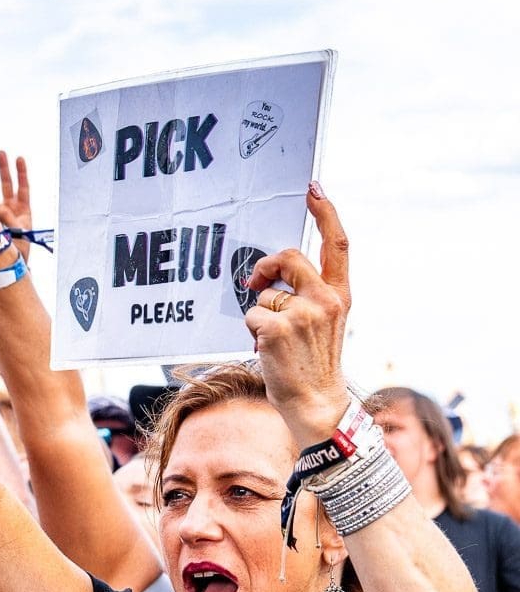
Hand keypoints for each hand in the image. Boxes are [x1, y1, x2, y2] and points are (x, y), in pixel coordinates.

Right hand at [0, 152, 31, 260]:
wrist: (8, 268)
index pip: (23, 187)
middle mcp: (12, 211)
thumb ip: (9, 217)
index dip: (22, 172)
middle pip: (7, 185)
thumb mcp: (19, 232)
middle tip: (0, 153)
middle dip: (4, 169)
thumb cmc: (18, 253)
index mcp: (24, 211)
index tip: (19, 158)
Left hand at [243, 186, 351, 445]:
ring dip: (259, 314)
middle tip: (255, 280)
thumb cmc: (311, 364)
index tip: (313, 188)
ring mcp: (303, 313)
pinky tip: (267, 350)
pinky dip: (251, 331)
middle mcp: (326, 299)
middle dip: (265, 267)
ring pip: (263, 293)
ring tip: (275, 341)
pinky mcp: (279, 327)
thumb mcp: (321, 324)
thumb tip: (267, 276)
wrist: (316, 403)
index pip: (337, 244)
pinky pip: (251, 314)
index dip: (325, 212)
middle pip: (287, 256)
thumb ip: (306, 295)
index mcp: (340, 295)